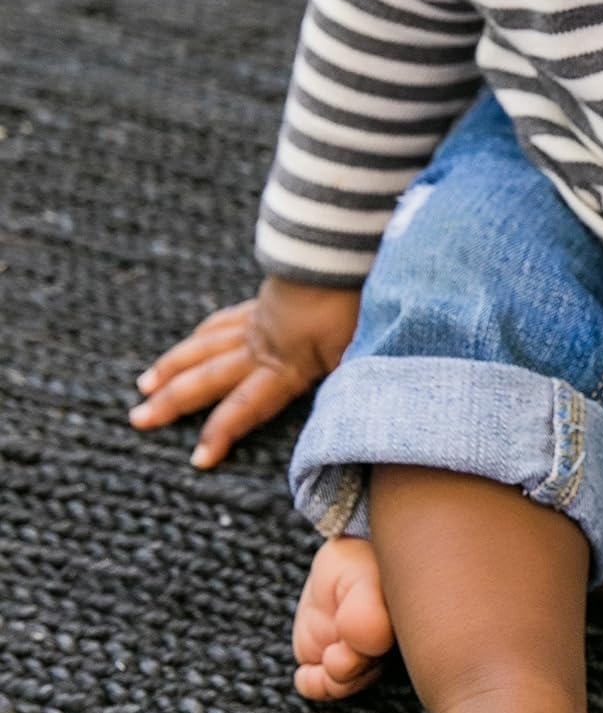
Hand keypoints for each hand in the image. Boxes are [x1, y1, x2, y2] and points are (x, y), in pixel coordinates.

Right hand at [129, 275, 360, 467]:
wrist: (338, 254)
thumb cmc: (352, 303)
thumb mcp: (355, 349)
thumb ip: (342, 379)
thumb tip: (346, 407)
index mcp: (284, 366)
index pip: (244, 407)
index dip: (220, 433)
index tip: (198, 459)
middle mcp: (259, 346)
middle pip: (207, 377)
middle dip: (172, 402)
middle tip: (138, 419)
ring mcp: (255, 322)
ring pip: (203, 347)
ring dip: (172, 367)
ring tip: (144, 385)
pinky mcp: (261, 304)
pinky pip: (221, 323)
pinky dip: (200, 336)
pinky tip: (191, 343)